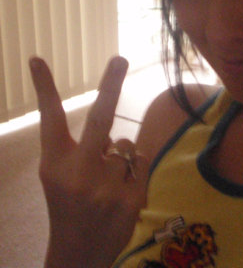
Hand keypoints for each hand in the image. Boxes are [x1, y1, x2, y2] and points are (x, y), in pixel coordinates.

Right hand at [29, 56, 148, 267]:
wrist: (79, 253)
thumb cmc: (70, 204)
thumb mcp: (59, 175)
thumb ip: (77, 146)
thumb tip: (109, 114)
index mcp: (55, 164)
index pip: (50, 119)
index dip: (44, 88)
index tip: (37, 59)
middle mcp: (78, 173)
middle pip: (99, 118)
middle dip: (111, 84)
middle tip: (120, 58)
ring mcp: (106, 186)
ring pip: (126, 144)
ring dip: (120, 156)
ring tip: (107, 182)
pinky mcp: (131, 197)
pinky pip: (141, 159)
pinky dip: (135, 168)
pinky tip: (121, 190)